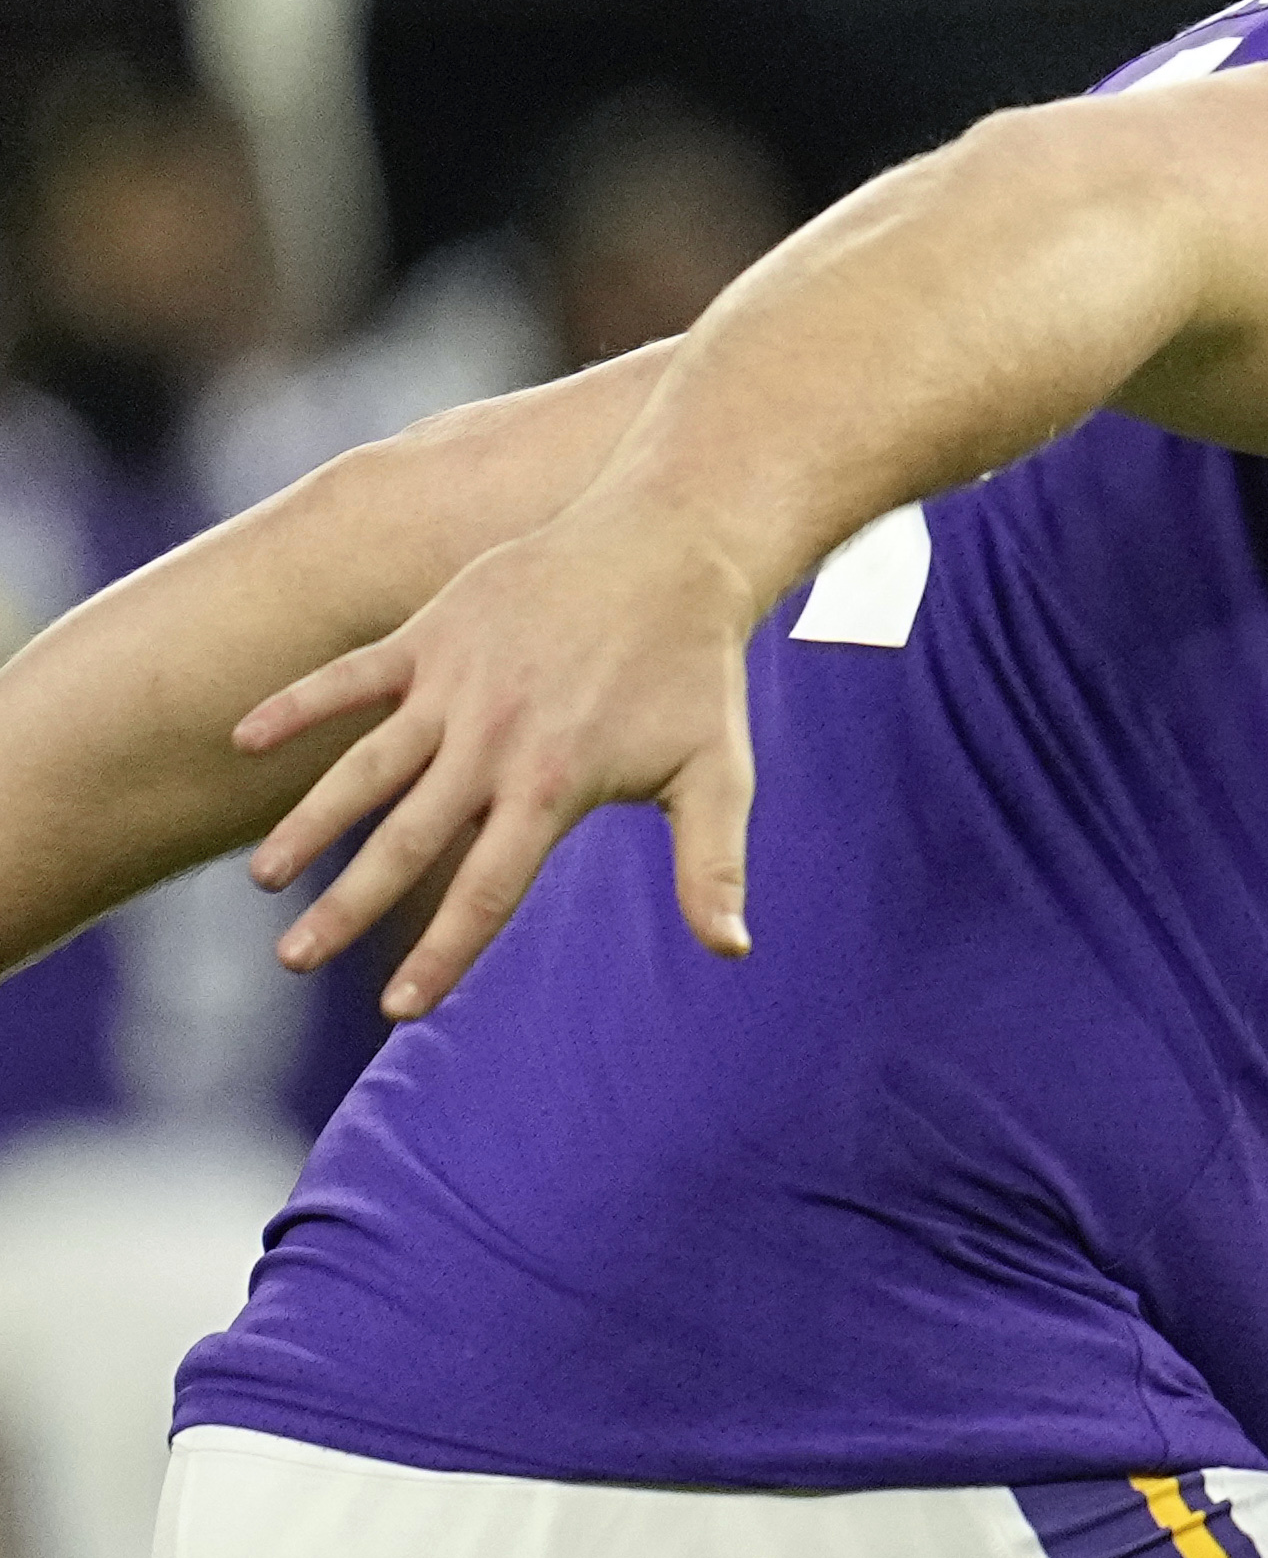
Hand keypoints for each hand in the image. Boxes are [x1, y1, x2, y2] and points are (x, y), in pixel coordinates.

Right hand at [236, 487, 769, 1020]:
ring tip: (268, 880)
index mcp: (553, 786)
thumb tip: (733, 951)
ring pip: (365, 767)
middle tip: (295, 963)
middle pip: (407, 841)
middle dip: (349, 907)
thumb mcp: (719, 773)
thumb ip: (712, 866)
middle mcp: (492, 742)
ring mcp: (455, 686)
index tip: (399, 1008)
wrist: (668, 549)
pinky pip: (351, 676)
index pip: (487, 889)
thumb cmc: (696, 671)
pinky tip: (245, 738)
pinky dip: (298, 704)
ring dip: (311, 823)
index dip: (443, 952)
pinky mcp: (433, 635)